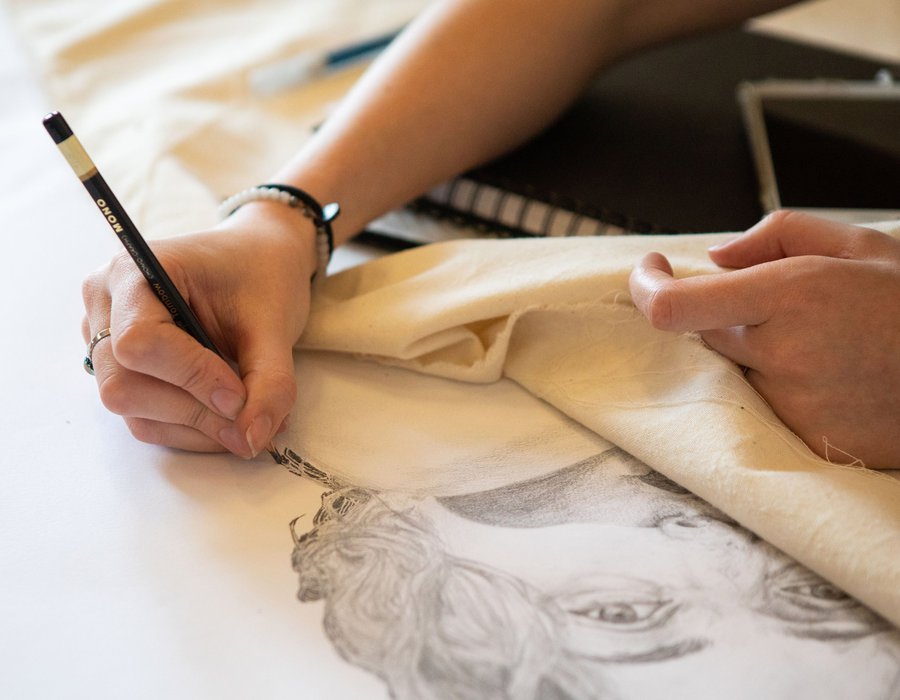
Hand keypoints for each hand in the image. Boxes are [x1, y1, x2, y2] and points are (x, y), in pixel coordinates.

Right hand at [81, 201, 317, 457]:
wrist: (260, 262)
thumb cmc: (262, 277)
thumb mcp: (275, 324)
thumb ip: (269, 381)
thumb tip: (253, 440)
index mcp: (137, 271)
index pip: (140, 342)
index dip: (191, 377)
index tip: (240, 398)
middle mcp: (106, 303)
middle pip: (123, 384)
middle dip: (192, 411)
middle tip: (250, 420)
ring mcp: (105, 338)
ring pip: (131, 409)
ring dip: (194, 427)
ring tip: (249, 420)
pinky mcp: (120, 368)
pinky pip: (143, 416)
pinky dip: (188, 429)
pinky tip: (227, 420)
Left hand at [628, 211, 899, 467]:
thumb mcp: (860, 245)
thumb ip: (778, 235)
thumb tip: (716, 258)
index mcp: (793, 296)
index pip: (675, 309)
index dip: (647, 289)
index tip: (651, 272)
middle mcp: (786, 355)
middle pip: (704, 335)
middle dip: (723, 315)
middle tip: (778, 308)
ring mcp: (795, 405)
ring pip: (733, 372)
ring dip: (755, 353)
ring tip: (821, 344)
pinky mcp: (808, 440)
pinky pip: (763, 407)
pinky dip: (780, 388)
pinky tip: (830, 376)